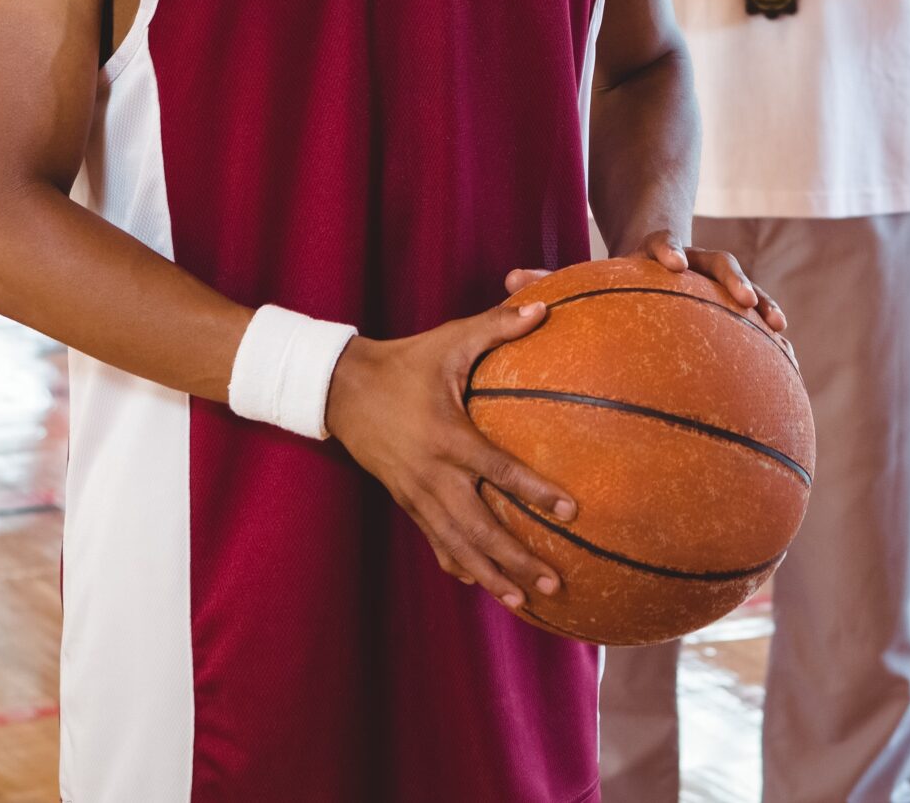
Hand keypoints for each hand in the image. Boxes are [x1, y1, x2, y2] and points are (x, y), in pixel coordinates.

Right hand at [325, 300, 577, 609]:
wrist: (340, 389)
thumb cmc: (404, 362)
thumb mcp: (449, 341)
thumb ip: (497, 326)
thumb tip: (542, 306)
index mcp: (449, 437)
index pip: (499, 472)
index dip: (535, 492)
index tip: (570, 511)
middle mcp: (433, 475)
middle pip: (480, 528)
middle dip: (517, 559)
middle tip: (555, 582)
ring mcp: (417, 494)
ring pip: (458, 545)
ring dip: (492, 576)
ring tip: (525, 602)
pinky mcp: (406, 502)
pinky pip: (435, 541)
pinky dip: (458, 564)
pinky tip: (480, 585)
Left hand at [505, 234, 786, 336]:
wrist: (659, 238)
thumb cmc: (617, 268)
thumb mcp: (588, 270)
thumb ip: (551, 277)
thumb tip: (505, 281)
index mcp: (656, 252)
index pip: (665, 242)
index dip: (667, 249)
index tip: (670, 260)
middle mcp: (694, 260)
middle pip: (719, 260)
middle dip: (734, 279)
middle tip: (743, 299)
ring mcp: (717, 278)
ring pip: (746, 286)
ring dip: (761, 302)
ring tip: (779, 328)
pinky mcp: (730, 298)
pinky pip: (753, 315)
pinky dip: (768, 331)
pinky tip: (788, 360)